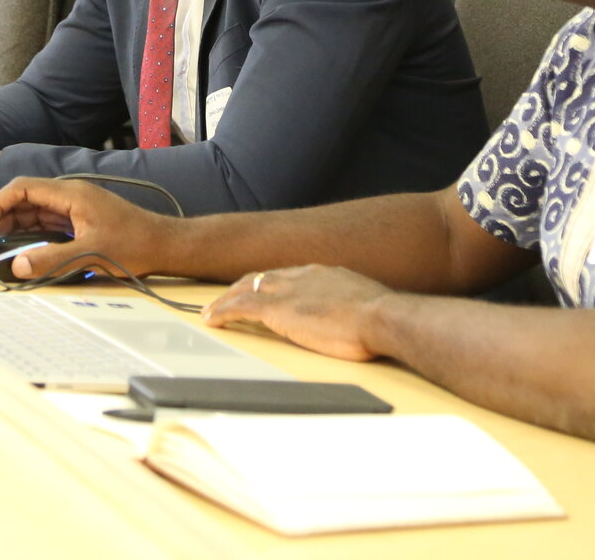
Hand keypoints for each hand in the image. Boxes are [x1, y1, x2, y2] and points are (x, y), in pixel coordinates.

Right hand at [0, 177, 170, 280]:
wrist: (163, 244)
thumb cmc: (136, 243)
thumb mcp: (91, 254)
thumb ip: (52, 259)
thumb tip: (19, 265)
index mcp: (70, 194)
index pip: (22, 189)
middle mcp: (67, 196)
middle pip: (20, 199)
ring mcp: (70, 208)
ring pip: (28, 211)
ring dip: (6, 224)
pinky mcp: (74, 221)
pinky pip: (41, 223)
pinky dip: (22, 232)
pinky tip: (11, 245)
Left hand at [201, 264, 395, 362]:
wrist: (382, 317)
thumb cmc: (383, 320)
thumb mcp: (366, 307)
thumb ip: (353, 309)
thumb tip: (356, 320)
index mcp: (325, 275)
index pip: (289, 276)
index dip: (271, 285)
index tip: (262, 292)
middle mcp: (303, 276)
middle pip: (263, 278)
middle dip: (242, 287)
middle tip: (227, 299)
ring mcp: (289, 291)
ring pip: (246, 288)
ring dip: (227, 299)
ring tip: (212, 310)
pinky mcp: (278, 309)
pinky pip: (241, 307)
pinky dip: (223, 311)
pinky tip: (212, 319)